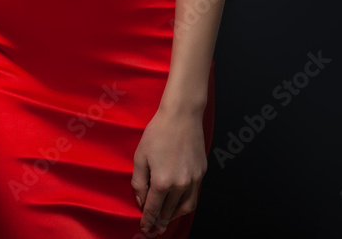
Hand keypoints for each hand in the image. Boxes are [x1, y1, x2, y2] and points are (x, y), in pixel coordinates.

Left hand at [131, 106, 206, 235]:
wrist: (182, 114)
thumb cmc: (158, 132)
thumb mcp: (140, 157)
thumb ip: (138, 183)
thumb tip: (142, 201)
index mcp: (162, 182)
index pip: (153, 210)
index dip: (147, 222)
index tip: (144, 229)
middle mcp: (180, 184)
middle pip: (168, 212)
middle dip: (159, 223)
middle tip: (153, 229)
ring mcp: (194, 178)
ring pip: (185, 208)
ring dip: (174, 216)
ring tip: (166, 219)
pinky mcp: (202, 171)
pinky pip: (194, 194)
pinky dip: (185, 203)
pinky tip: (178, 201)